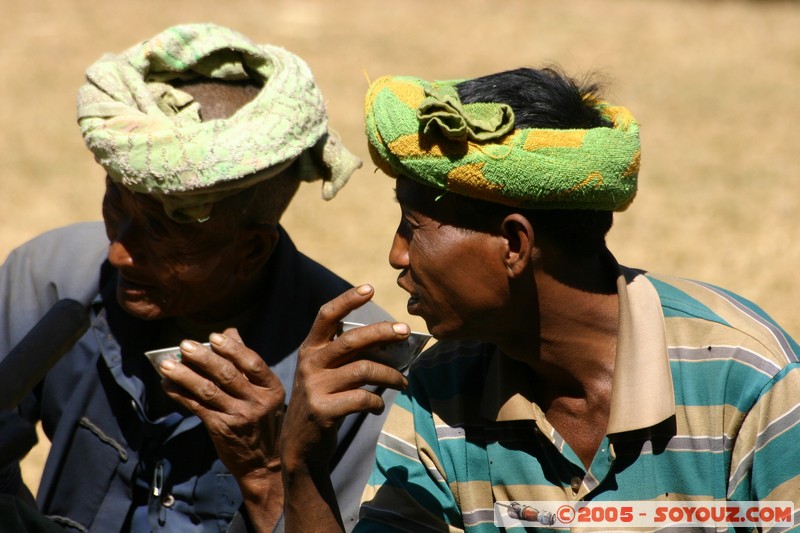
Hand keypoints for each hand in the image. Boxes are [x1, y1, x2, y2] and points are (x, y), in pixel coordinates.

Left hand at [159, 328, 284, 526]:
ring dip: (185, 376)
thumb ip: (246, 363)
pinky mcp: (221, 429)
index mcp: (271, 388)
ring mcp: (239, 416)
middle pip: (227, 375)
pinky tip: (168, 385)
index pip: (252, 363)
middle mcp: (257, 402)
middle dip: (203, 358)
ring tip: (166, 364)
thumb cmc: (262, 421)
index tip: (214, 337)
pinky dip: (181, 394)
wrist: (263, 463)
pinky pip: (197, 407)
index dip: (233, 349)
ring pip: (208, 391)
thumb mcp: (265, 393)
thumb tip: (230, 332)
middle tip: (184, 345)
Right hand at [281, 284, 408, 473]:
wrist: (300, 446)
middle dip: (382, 333)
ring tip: (403, 382)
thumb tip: (391, 341)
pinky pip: (362, 398)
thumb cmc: (323, 401)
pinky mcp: (322, 410)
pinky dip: (377, 401)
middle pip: (351, 340)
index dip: (347, 300)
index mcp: (310, 349)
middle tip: (406, 331)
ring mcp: (314, 387)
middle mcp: (309, 363)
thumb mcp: (326, 374)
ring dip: (391, 375)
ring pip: (363, 370)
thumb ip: (348, 356)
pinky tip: (378, 406)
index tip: (370, 288)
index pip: (326, 316)